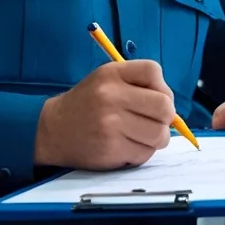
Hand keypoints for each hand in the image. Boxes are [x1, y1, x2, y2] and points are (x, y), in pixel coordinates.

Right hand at [34, 60, 175, 170]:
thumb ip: (138, 84)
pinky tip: (128, 145)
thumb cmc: (87, 103)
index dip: (162, 86)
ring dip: (157, 137)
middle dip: (166, 117)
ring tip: (142, 135)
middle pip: (164, 107)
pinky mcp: (111, 150)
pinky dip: (142, 152)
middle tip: (156, 121)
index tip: (155, 97)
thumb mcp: (106, 79)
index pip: (153, 71)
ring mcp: (111, 125)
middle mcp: (111, 96)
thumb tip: (172, 107)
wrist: (52, 130)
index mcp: (110, 74)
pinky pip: (145, 154)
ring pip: (159, 134)